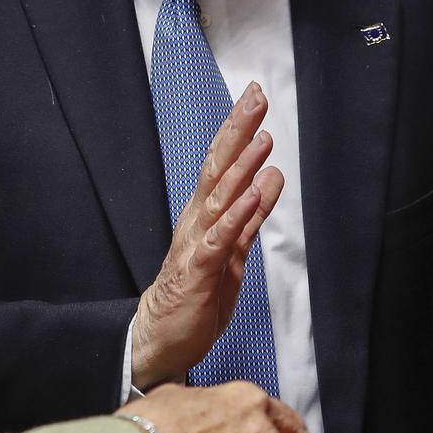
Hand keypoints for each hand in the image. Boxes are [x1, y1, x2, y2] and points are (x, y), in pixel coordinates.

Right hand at [132, 83, 283, 390]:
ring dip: (241, 168)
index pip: (222, 163)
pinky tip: (251, 195)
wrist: (160, 337)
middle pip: (217, 168)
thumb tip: (272, 174)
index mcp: (205, 213)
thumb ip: (253, 212)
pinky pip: (218, 240)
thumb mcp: (234, 248)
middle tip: (255, 97)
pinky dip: (235, 216)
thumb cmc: (196, 292)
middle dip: (237, 132)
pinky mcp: (198, 272)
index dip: (238, 129)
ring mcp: (195, 245)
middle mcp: (197, 221)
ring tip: (262, 140)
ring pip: (218, 199)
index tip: (255, 96)